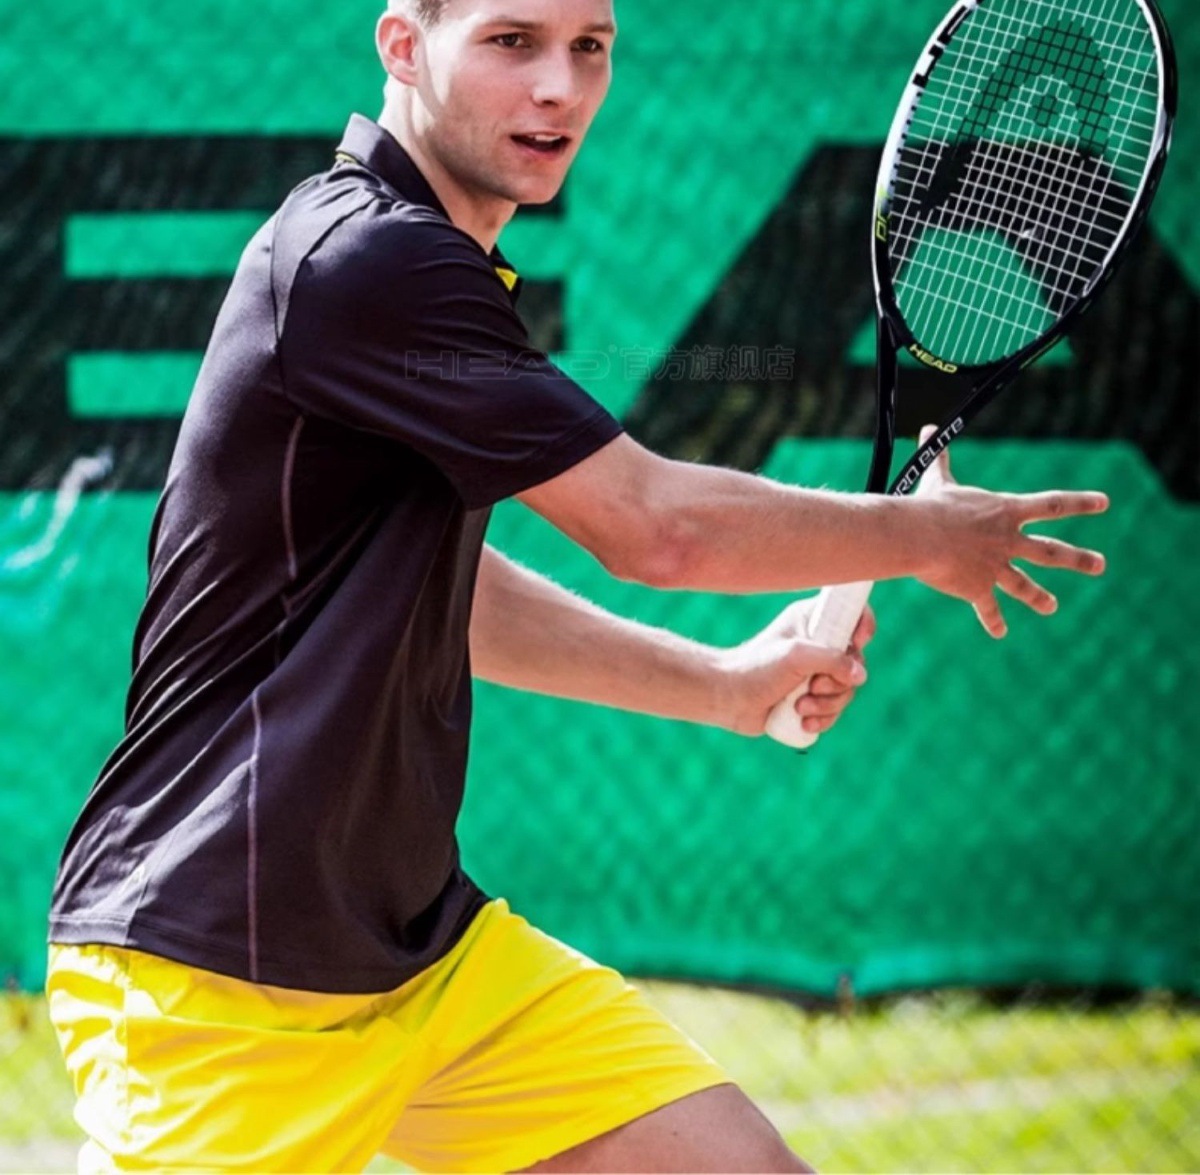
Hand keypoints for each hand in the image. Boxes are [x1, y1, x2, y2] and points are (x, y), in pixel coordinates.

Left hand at [717, 598, 874, 737]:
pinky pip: (834, 710)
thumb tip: (860, 675)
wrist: (729, 698)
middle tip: (812, 686)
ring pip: (846, 691)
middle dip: (837, 683)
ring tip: (800, 706)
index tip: (856, 642)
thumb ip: (833, 660)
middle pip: (855, 663)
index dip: (863, 627)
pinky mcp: (811, 697)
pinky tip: (803, 722)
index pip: (852, 614)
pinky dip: (822, 719)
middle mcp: (818, 645)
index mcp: (812, 620)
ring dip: (826, 705)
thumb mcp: (796, 656)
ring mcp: (816, 673)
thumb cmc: (756, 668)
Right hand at [914, 426, 1108, 637]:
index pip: (1051, 504)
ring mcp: (996, 566)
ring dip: (1040, 597)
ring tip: (1052, 607)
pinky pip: (988, 607)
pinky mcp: (977, 587)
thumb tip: (926, 428)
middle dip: (1078, 559)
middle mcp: (1008, 540)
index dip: (1080, 502)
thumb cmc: (929, 504)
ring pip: (1025, 585)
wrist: (921, 536)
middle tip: (1100, 565)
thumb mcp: (936, 477)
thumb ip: (939, 456)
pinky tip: (1000, 631)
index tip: (1104, 502)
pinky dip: (993, 619)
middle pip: (1051, 551)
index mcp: (1005, 512)